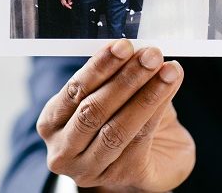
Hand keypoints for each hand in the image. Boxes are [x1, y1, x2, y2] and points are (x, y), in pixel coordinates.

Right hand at [37, 40, 193, 191]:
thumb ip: (116, 75)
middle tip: (151, 55)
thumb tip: (138, 51)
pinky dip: (157, 110)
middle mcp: (63, 150)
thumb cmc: (122, 120)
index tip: (124, 45)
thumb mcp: (112, 95)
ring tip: (167, 70)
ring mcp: (89, 169)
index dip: (100, 66)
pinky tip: (170, 87)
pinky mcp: (121, 177)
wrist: (149, 160)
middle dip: (126, 78)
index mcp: (51, 122)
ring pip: (116, 129)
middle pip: (93, 111)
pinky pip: (140, 139)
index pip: (74, 91)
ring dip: (146, 94)